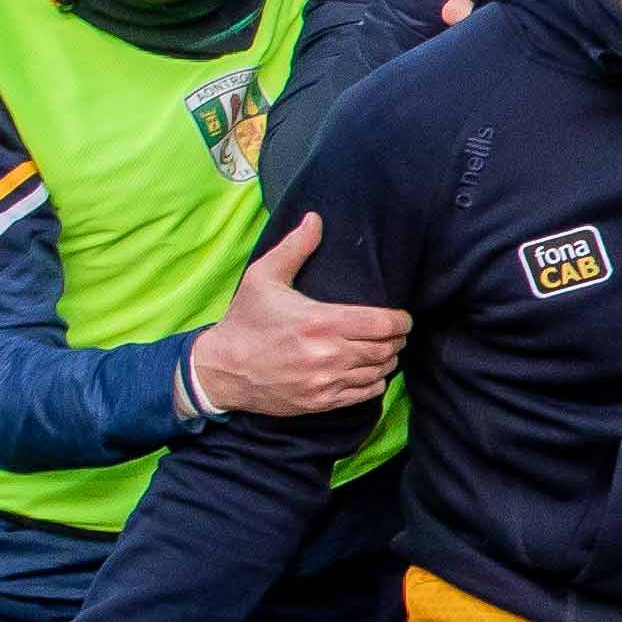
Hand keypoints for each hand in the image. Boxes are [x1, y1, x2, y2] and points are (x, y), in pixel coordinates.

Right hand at [184, 215, 407, 417]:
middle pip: (386, 348)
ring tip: (383, 349)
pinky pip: (366, 393)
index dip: (400, 321)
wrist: (220, 369)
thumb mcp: (263, 278)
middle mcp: (327, 354)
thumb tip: (315, 219)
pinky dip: (374, 381)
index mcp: (320, 322)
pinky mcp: (321, 402)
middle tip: (393, 332)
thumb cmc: (245, 320)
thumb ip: (295, 248)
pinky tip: (368, 370)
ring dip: (387, 359)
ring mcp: (325, 382)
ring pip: (380, 371)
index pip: (382, 323)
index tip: (401, 317)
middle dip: (396, 339)